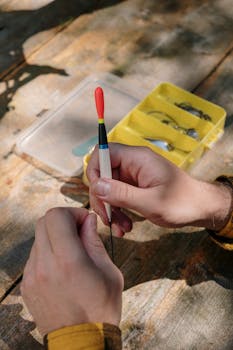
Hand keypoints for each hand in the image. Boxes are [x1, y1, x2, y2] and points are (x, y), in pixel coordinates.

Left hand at [21, 208, 122, 335]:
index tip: (85, 221)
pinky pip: (35, 256)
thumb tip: (88, 220)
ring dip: (55, 236)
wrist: (82, 341)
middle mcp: (44, 266)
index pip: (56, 216)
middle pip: (44, 221)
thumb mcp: (109, 271)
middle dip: (63, 220)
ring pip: (39, 238)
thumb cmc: (101, 308)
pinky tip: (62, 266)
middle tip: (79, 232)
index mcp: (68, 261)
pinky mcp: (27, 285)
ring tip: (72, 252)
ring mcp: (32, 276)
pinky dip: (48, 252)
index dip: (72, 212)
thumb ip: (94, 241)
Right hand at [87, 143, 231, 233]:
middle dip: (102, 198)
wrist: (200, 208)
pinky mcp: (135, 187)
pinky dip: (117, 212)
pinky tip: (125, 226)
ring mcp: (133, 176)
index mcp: (137, 158)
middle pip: (103, 174)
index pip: (104, 152)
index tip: (98, 193)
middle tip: (108, 220)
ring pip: (108, 188)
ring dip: (110, 209)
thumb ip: (122, 194)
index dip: (95, 170)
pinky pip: (117, 197)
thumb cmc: (182, 203)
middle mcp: (133, 164)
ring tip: (121, 228)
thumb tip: (96, 186)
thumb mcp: (150, 202)